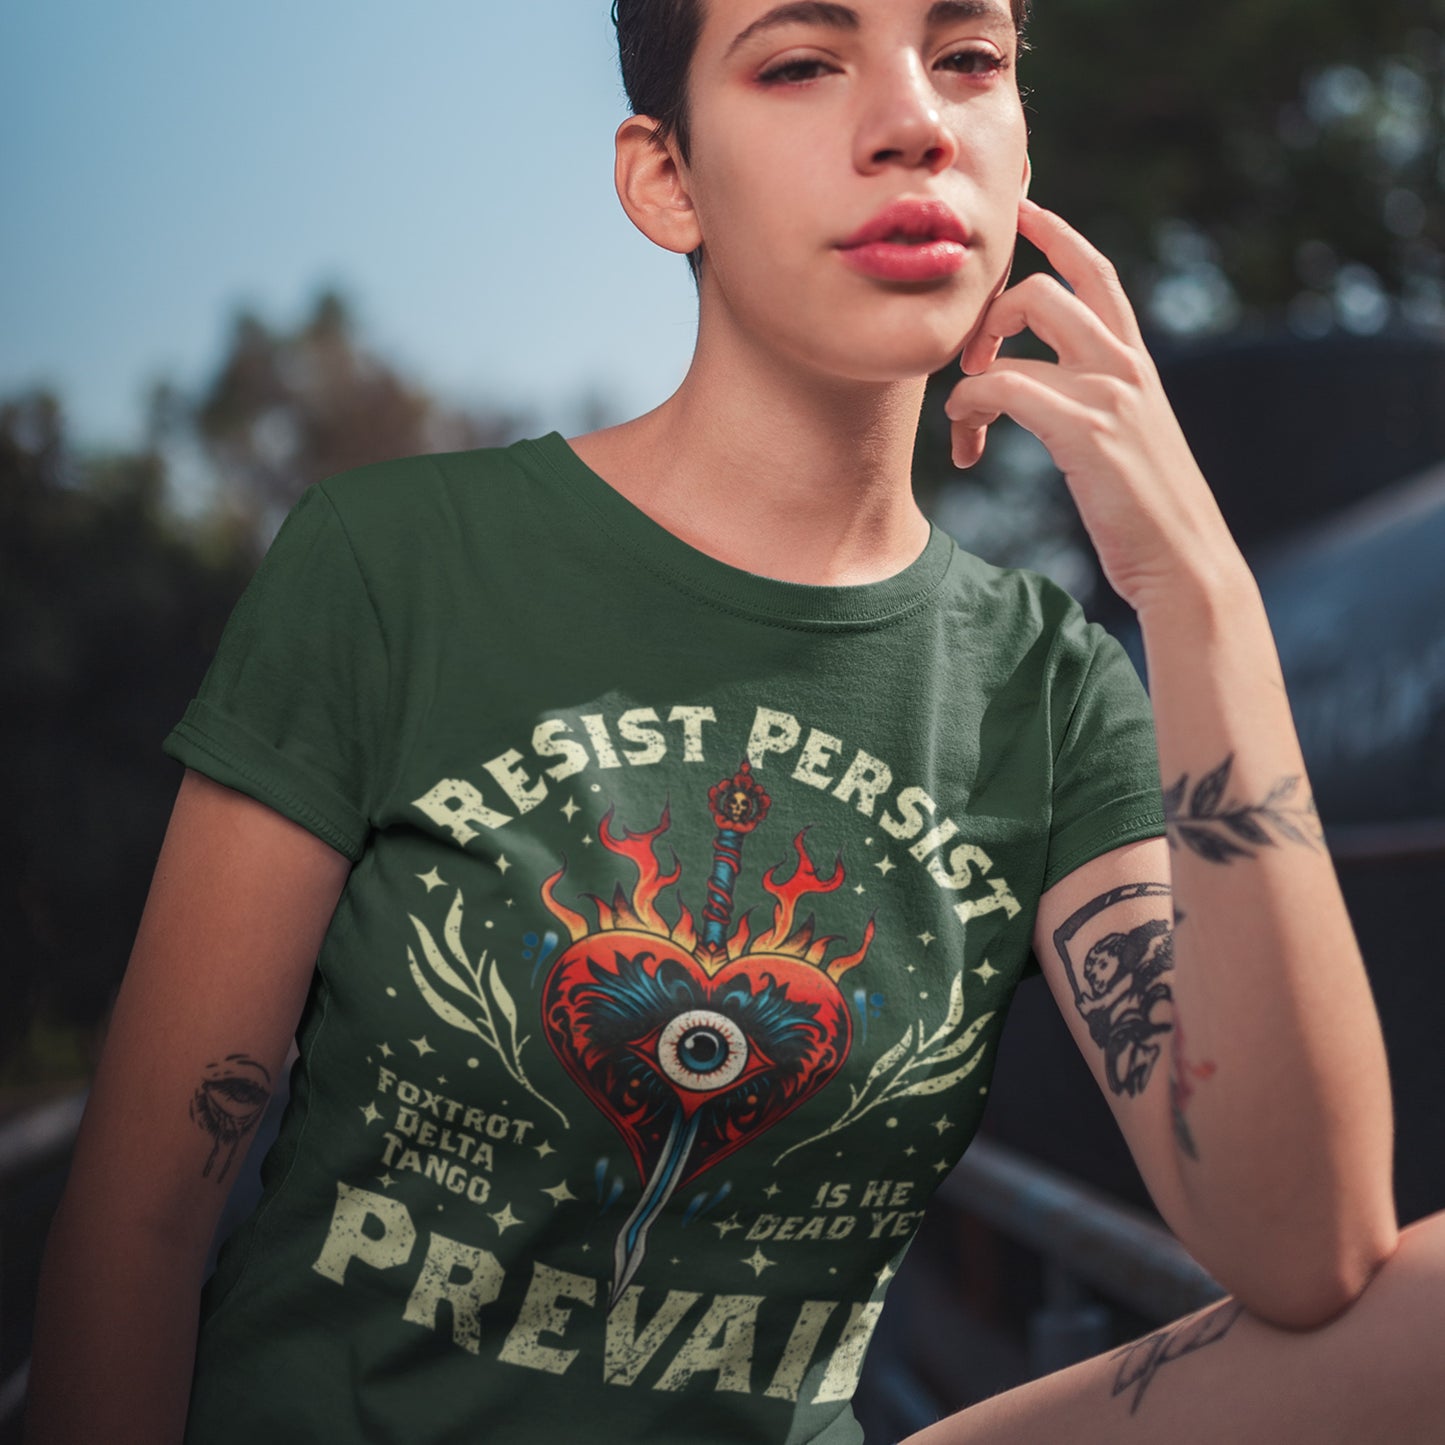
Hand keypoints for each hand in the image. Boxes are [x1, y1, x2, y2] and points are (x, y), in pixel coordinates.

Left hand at [944, 199, 1241, 614]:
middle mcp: (1126, 364)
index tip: (1020, 208)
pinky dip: (970, 404)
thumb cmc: (1146, 514)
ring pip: (1022, 321)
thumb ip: (1097, 403)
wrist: (1185, 564)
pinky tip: (967, 442)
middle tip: (970, 365)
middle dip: (989, 314)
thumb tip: (1049, 396)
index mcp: (1136, 362)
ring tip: (967, 418)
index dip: (1056, 233)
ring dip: (973, 364)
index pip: (1096, 272)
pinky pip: (1004, 385)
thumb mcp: (1126, 441)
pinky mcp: (1087, 431)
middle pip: (1042, 287)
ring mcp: (1109, 393)